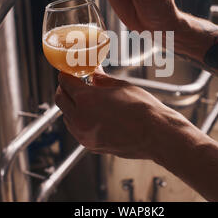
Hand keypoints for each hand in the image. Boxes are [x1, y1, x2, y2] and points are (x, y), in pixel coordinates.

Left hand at [55, 71, 190, 158]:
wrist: (156, 134)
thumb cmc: (143, 110)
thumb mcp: (121, 86)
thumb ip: (102, 80)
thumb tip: (94, 75)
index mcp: (86, 99)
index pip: (66, 83)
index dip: (66, 75)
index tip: (69, 73)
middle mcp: (80, 118)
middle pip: (61, 100)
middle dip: (64, 90)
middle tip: (72, 84)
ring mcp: (84, 134)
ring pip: (66, 117)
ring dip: (70, 107)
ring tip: (82, 100)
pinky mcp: (91, 145)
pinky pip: (76, 130)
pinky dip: (77, 121)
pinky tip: (89, 115)